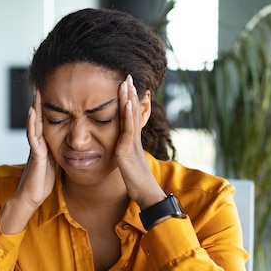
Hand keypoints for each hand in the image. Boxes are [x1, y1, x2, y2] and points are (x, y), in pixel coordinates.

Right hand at [0, 90, 55, 233]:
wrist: (31, 198)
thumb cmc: (42, 183)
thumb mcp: (55, 163)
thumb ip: (58, 152)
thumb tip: (69, 146)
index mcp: (44, 144)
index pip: (46, 122)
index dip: (48, 108)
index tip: (52, 92)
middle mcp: (38, 143)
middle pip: (39, 119)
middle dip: (40, 102)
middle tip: (41, 85)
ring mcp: (35, 148)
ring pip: (34, 124)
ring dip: (35, 108)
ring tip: (36, 92)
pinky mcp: (36, 155)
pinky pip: (33, 136)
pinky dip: (32, 123)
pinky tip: (33, 112)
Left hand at [116, 75, 165, 209]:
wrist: (147, 194)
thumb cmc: (139, 183)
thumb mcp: (129, 165)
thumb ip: (126, 156)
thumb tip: (122, 153)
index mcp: (133, 141)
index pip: (131, 116)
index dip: (129, 100)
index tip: (127, 86)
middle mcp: (134, 139)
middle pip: (132, 111)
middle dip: (130, 93)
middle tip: (127, 75)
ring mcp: (131, 143)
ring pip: (130, 116)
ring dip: (129, 98)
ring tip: (126, 82)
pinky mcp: (127, 150)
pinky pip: (128, 130)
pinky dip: (128, 115)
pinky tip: (127, 103)